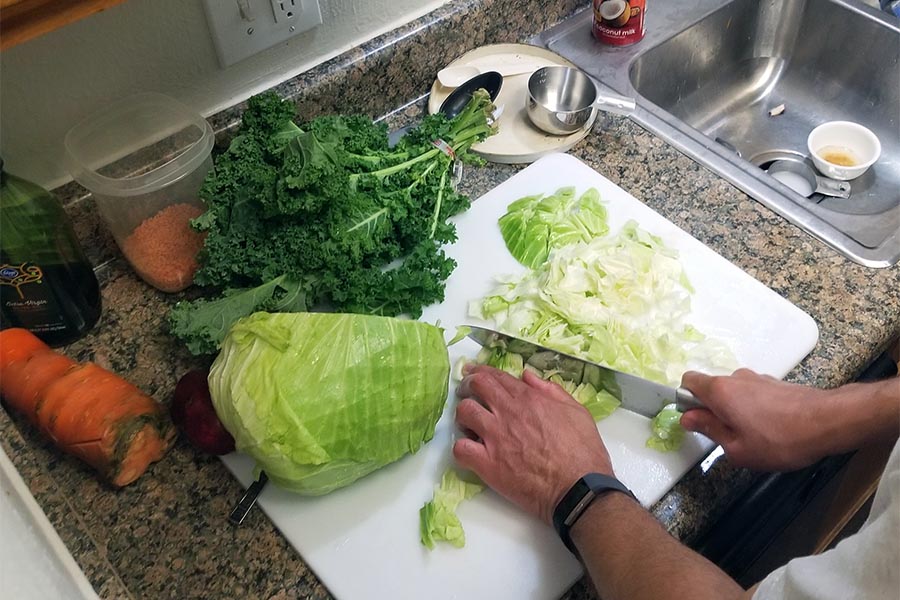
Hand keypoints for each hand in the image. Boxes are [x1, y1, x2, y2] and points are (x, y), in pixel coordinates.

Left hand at [453, 365, 612, 524]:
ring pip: (463, 413)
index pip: (496, 376)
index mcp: (528, 398)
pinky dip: (461, 448)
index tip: (472, 372)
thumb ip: (551, 391)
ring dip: (463, 416)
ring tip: (468, 425)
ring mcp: (494, 437)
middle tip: (467, 393)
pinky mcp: (487, 464)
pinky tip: (470, 451)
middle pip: (475, 386)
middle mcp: (507, 412)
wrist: (579, 488)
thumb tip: (528, 376)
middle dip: (467, 386)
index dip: (481, 371)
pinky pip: (460, 449)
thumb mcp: (576, 411)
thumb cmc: (583, 452)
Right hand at [680, 369, 834, 471]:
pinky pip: (753, 394)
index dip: (687, 402)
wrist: (828, 423)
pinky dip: (754, 409)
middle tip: (728, 438)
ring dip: (736, 411)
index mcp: (720, 391)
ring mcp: (758, 378)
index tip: (697, 423)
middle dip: (714, 411)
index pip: (688, 382)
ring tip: (754, 437)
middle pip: (712, 389)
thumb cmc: (779, 440)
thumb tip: (688, 418)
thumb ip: (709, 430)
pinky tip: (771, 429)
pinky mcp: (776, 384)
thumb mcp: (736, 448)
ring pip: (734, 393)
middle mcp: (736, 377)